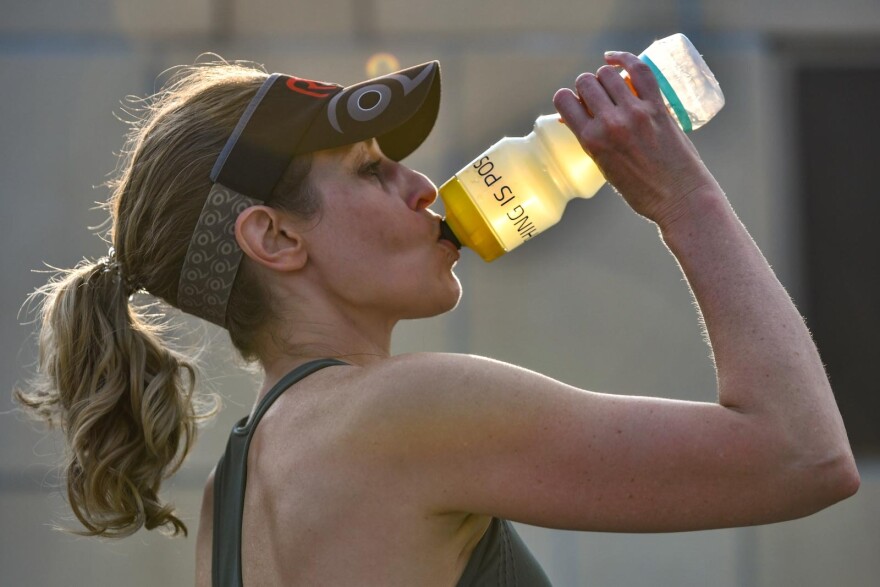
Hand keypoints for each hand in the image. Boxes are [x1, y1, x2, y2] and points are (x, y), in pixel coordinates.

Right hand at [553, 51, 720, 228]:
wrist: (679, 198)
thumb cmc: (640, 190)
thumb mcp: (605, 167)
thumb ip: (592, 139)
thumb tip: (576, 117)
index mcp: (591, 141)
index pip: (564, 100)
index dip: (567, 98)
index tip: (576, 104)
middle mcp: (610, 123)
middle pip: (586, 81)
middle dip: (586, 86)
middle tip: (597, 97)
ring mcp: (635, 113)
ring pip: (609, 73)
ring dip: (606, 75)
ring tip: (611, 85)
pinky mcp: (658, 107)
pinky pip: (639, 70)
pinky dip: (625, 58)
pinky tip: (615, 59)